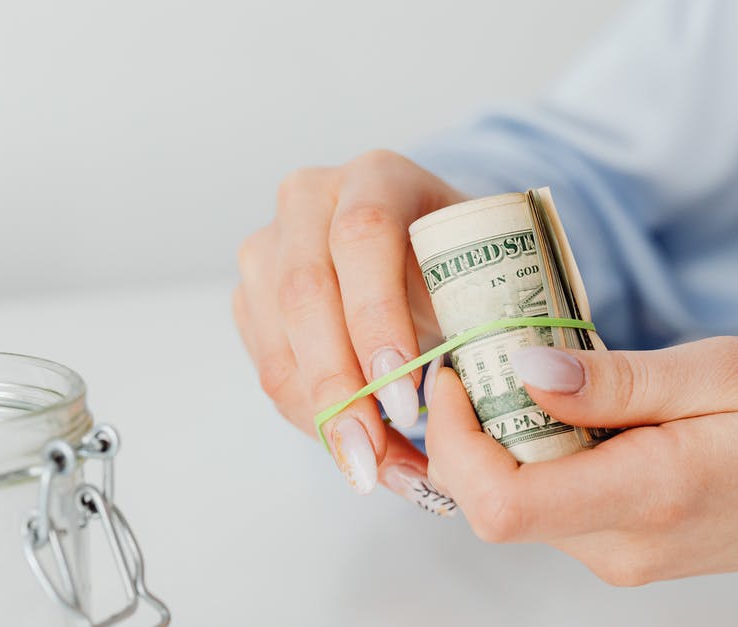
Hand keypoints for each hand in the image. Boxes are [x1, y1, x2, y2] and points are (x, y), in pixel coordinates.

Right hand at [233, 150, 465, 511]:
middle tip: (376, 456)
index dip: (377, 318)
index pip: (363, 237)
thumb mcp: (482, 271)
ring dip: (325, 419)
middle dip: (342, 388)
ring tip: (375, 472)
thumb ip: (484, 316)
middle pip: (306, 295)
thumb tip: (485, 410)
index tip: (405, 396)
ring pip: (279, 344)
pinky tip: (356, 452)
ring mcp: (270, 247)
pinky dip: (312, 421)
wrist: (419, 247)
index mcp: (378, 177)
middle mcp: (309, 200)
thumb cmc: (460, 263)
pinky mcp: (252, 296)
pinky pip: (271, 370)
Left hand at [426, 337, 737, 584]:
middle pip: (493, 502)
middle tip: (491, 348)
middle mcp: (625, 548)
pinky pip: (554, 503)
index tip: (458, 368)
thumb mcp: (728, 371)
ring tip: (539, 367)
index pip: (500, 503)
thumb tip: (522, 371)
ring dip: (504, 436)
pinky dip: (540, 452)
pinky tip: (575, 403)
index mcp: (651, 498)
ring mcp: (626, 557)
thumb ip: (619, 381)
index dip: (454, 438)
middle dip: (470, 426)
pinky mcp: (630, 548)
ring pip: (518, 503)